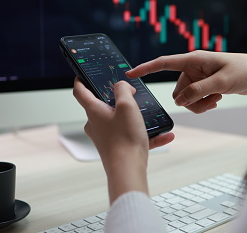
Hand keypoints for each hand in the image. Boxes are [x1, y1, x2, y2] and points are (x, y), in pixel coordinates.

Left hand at [73, 78, 173, 202]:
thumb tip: (122, 87)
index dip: (80, 81)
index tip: (82, 76)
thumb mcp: (127, 106)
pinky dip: (148, 135)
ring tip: (153, 117)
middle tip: (130, 95)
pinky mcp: (116, 149)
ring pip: (121, 123)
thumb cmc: (125, 139)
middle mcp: (96, 125)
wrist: (127, 171)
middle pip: (102, 107)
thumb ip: (123, 89)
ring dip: (137, 119)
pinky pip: (132, 137)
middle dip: (116, 100)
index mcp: (94, 111)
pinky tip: (165, 135)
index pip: (80, 92)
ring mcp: (105, 138)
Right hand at [126, 51, 246, 114]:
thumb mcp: (221, 82)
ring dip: (199, 104)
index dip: (146, 69)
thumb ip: (199, 91)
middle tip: (211, 99)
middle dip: (191, 100)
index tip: (129, 74)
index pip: (163, 63)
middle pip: (177, 91)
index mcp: (193, 59)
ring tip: (216, 99)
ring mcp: (197, 78)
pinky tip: (217, 100)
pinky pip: (194, 101)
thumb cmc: (243, 71)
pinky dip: (203, 104)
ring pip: (185, 99)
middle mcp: (192, 68)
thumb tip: (180, 101)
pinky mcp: (203, 86)